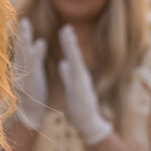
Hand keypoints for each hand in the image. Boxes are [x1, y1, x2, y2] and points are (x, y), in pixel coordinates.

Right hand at [7, 18, 49, 130]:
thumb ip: (38, 55)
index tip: (22, 18)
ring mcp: (22, 75)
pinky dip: (30, 56)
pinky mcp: (28, 82)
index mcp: (23, 65)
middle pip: (20, 47)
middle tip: (22, 17)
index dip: (22, 32)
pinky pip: (28, 67)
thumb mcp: (35, 72)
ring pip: (22, 54)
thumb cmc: (32, 94)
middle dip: (21, 32)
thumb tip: (40, 41)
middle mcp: (20, 68)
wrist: (28, 116)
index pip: (21, 45)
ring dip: (23, 39)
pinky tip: (32, 45)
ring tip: (25, 25)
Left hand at [55, 29, 113, 145]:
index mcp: (76, 75)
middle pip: (75, 56)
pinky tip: (68, 61)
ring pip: (76, 63)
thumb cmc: (79, 106)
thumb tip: (63, 63)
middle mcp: (81, 76)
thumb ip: (67, 74)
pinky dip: (72, 70)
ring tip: (68, 37)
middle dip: (70, 41)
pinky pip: (75, 78)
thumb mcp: (71, 86)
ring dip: (72, 50)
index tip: (64, 29)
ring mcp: (82, 83)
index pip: (71, 55)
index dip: (68, 43)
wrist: (87, 123)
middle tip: (66, 27)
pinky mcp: (80, 92)